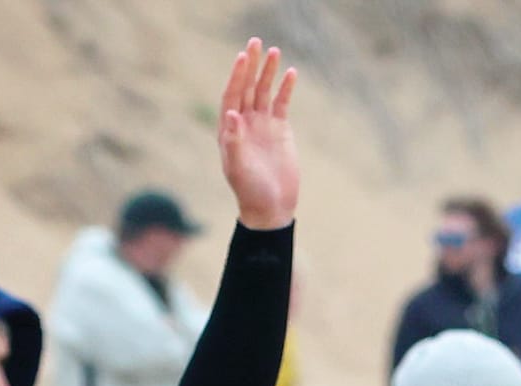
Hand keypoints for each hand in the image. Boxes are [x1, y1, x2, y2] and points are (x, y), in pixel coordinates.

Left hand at [217, 39, 298, 230]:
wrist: (271, 208)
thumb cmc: (249, 192)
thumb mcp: (238, 169)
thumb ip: (234, 141)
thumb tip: (231, 113)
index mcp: (230, 131)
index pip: (231, 96)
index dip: (237, 76)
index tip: (243, 58)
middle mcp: (245, 124)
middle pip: (247, 88)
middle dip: (251, 66)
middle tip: (256, 42)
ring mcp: (262, 126)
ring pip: (264, 92)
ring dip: (268, 72)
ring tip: (274, 51)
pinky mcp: (280, 130)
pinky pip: (282, 104)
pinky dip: (286, 89)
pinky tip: (291, 73)